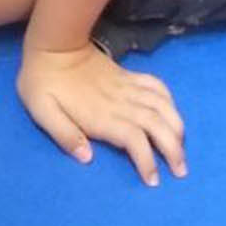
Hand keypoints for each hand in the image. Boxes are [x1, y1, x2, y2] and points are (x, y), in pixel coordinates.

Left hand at [16, 44, 186, 185]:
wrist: (54, 44)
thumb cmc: (43, 82)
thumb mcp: (43, 111)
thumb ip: (64, 135)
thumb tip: (87, 157)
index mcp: (102, 116)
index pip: (135, 140)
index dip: (147, 161)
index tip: (153, 181)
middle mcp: (121, 103)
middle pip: (157, 125)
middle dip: (173, 149)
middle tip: (180, 170)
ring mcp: (128, 87)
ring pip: (163, 106)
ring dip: (177, 127)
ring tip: (182, 147)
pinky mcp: (129, 76)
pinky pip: (157, 86)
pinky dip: (169, 101)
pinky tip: (171, 113)